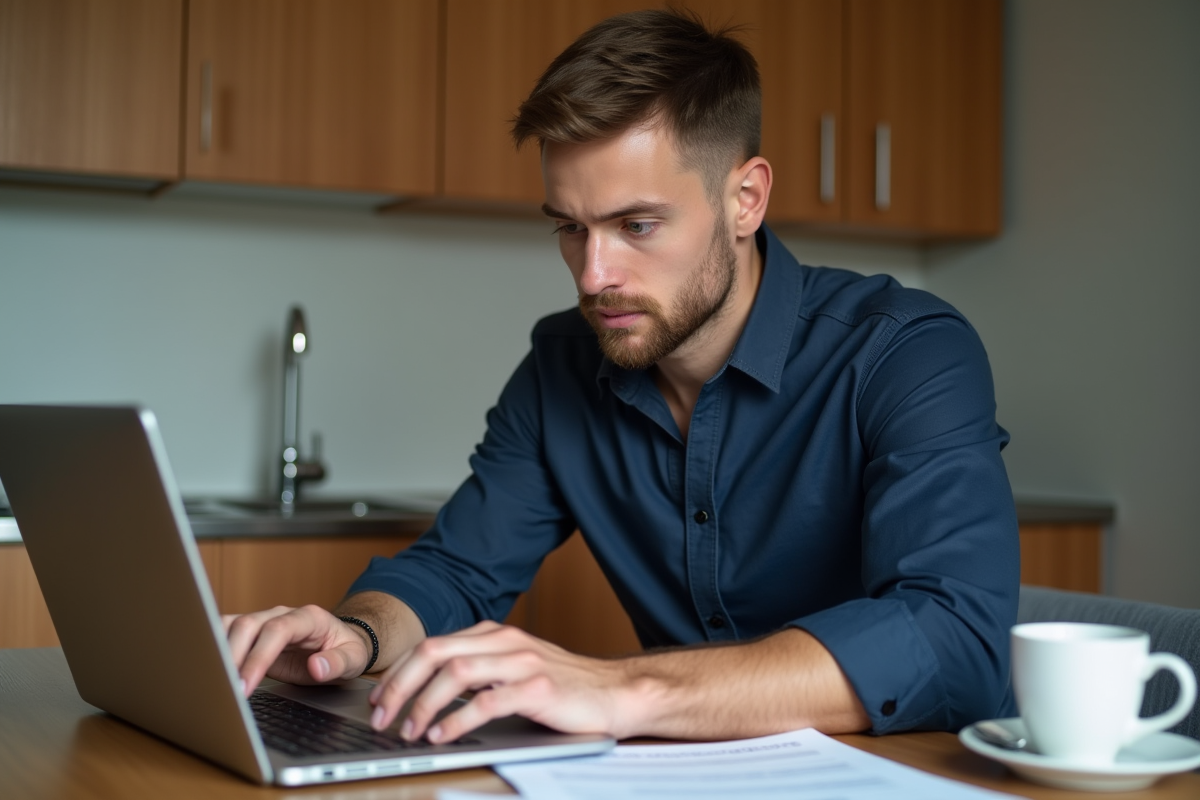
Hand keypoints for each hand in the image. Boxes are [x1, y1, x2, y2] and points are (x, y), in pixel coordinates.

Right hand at [223, 605, 371, 696]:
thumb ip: (337, 663)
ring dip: (217, 652)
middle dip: (233, 658)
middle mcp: (281, 614)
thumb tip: (316, 667)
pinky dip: (212, 648)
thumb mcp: (353, 659)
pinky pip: (224, 632)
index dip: (259, 656)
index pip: (278, 630)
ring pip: (230, 625)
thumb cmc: (345, 649)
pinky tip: (206, 670)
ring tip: (212, 683)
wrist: (339, 641)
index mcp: (308, 617)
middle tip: (226, 692)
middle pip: (248, 625)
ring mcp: (263, 621)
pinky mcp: (250, 633)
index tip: (246, 685)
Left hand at [368, 621, 632, 742]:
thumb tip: (425, 692)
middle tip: (382, 718)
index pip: (430, 646)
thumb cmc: (563, 687)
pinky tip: (443, 735)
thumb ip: (477, 671)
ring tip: (410, 731)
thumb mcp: (513, 668)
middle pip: (433, 653)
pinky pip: (486, 702)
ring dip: (423, 704)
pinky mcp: (537, 689)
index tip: (379, 701)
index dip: (397, 674)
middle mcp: (504, 641)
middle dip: (399, 687)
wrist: (615, 692)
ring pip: (455, 674)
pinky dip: (457, 719)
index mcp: (493, 634)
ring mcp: (521, 662)